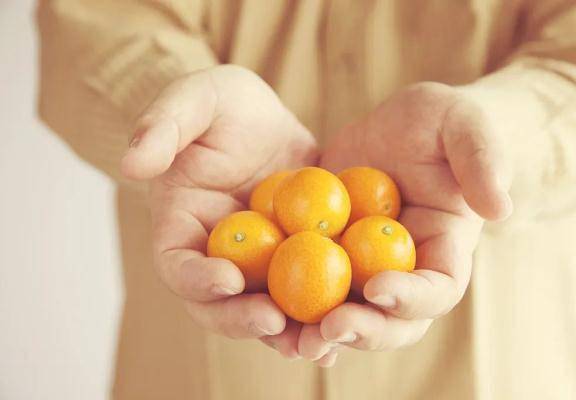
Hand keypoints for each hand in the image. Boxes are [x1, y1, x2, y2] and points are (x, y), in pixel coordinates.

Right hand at [121, 65, 316, 341]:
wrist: (261, 118)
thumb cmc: (220, 106)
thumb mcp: (194, 100)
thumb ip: (161, 127)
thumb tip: (132, 164)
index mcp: (182, 229)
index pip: (178, 266)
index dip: (197, 280)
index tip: (228, 279)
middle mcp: (217, 257)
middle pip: (222, 304)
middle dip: (245, 319)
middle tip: (276, 325)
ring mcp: (259, 263)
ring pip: (268, 308)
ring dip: (289, 331)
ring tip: (317, 342)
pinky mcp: (297, 259)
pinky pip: (311, 290)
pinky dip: (326, 310)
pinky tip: (354, 320)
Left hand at [264, 82, 512, 365]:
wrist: (399, 127)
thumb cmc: (440, 124)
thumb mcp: (463, 125)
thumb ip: (483, 160)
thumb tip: (500, 208)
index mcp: (442, 251)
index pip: (438, 290)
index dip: (413, 298)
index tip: (379, 288)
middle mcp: (402, 271)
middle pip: (390, 321)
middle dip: (363, 330)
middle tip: (331, 327)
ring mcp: (360, 267)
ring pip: (345, 314)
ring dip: (320, 331)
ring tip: (291, 333)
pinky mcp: (323, 254)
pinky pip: (305, 285)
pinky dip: (287, 300)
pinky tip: (260, 301)